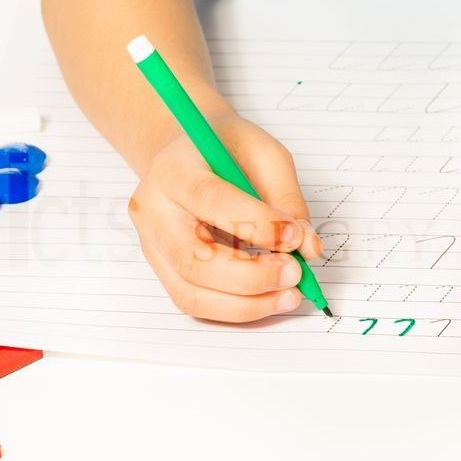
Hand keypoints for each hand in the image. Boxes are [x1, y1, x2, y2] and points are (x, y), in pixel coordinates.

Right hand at [130, 114, 323, 321]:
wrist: (187, 156)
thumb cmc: (224, 151)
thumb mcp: (263, 153)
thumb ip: (287, 198)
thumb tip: (308, 248)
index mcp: (173, 171)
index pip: (210, 200)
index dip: (257, 224)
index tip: (296, 236)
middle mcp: (152, 212)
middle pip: (193, 260)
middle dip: (251, 276)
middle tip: (295, 273)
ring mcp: (153, 247)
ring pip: (191, 293)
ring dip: (246, 304)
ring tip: (288, 295)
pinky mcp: (163, 272)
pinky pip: (196, 303)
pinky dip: (236, 310)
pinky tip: (267, 299)